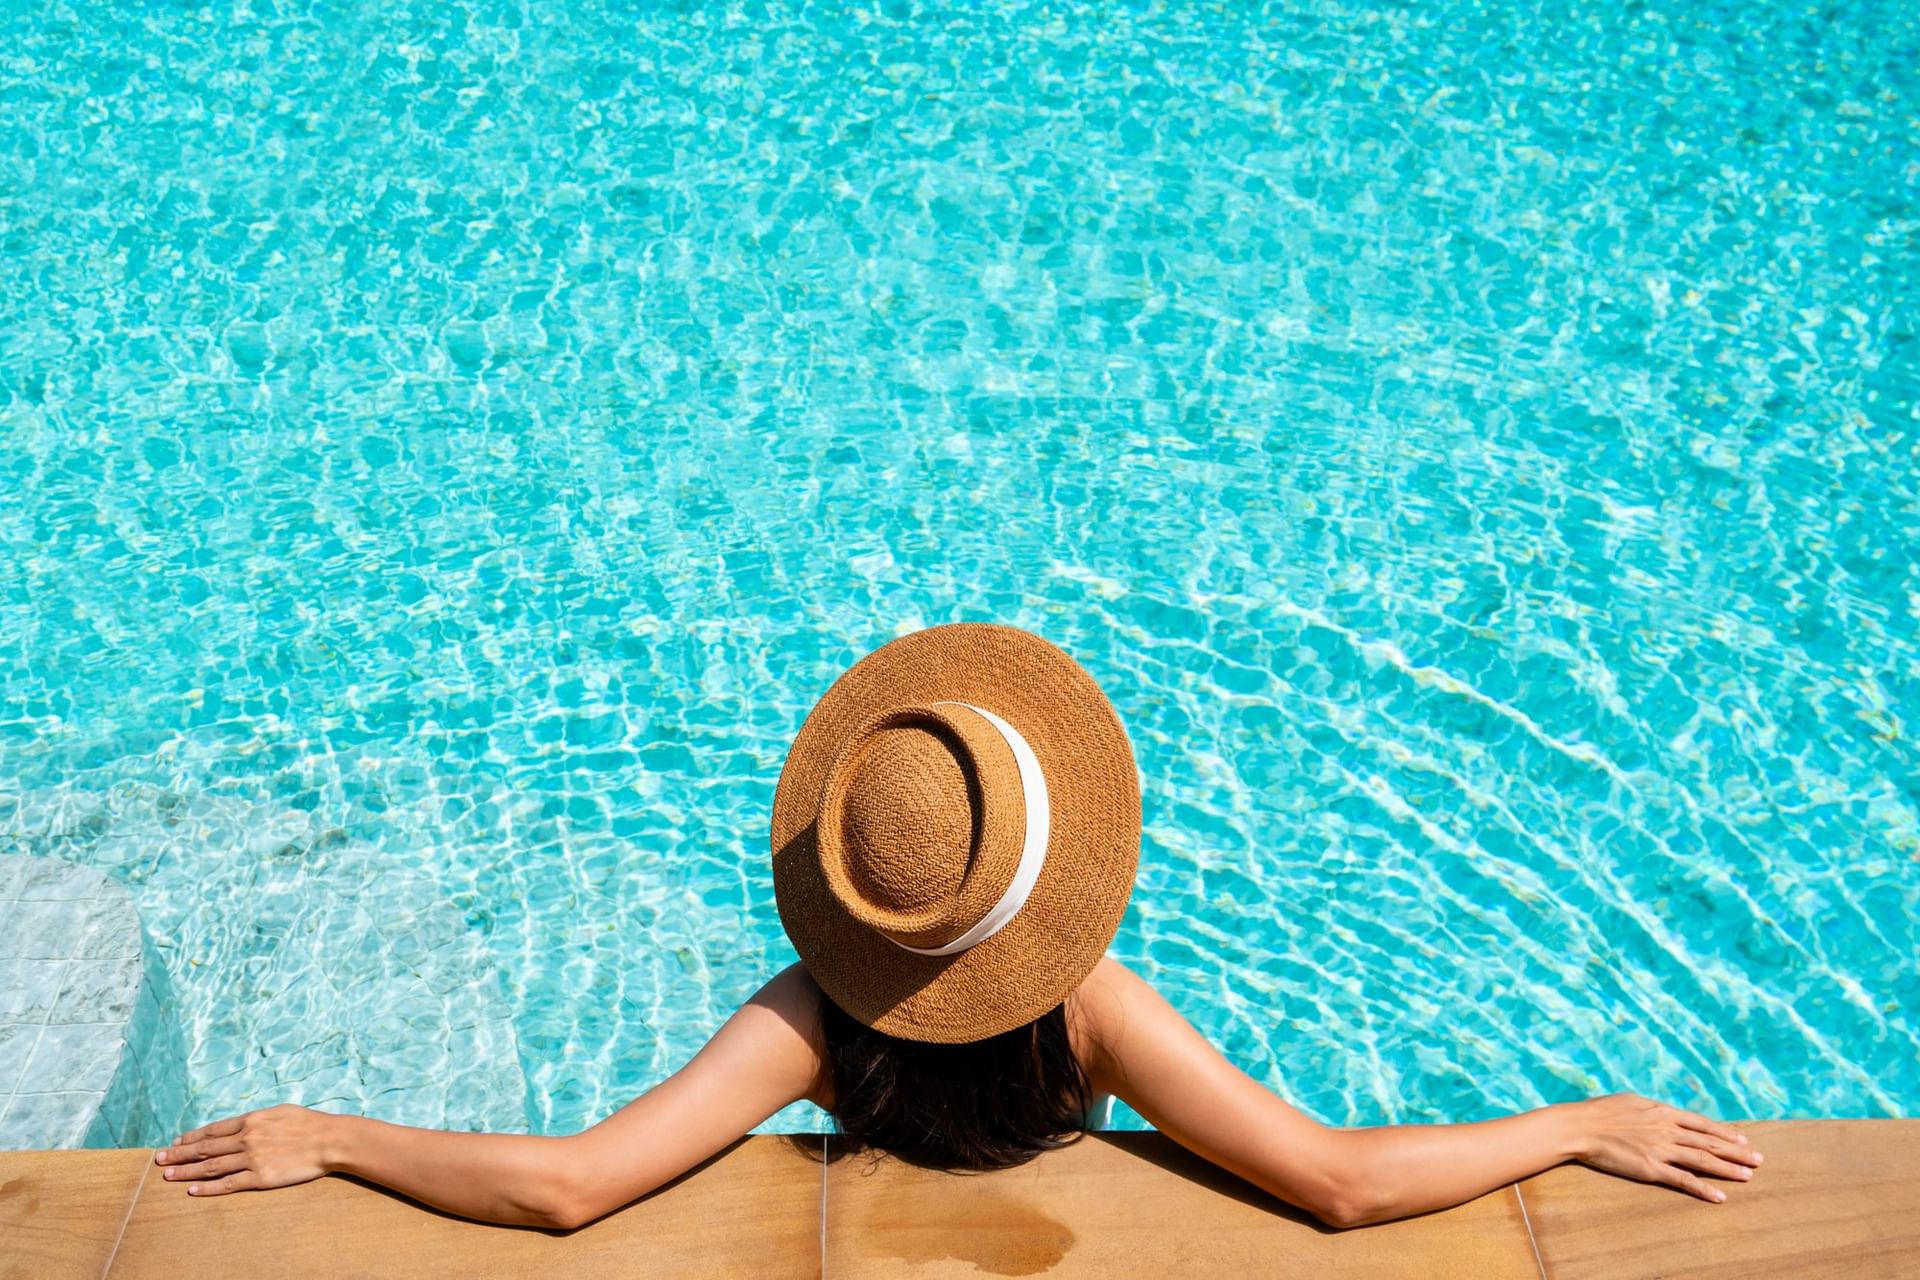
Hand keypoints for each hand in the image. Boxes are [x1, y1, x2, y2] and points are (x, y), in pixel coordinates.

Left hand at [155, 1102, 336, 1196]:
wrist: (329, 1140)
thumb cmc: (309, 1123)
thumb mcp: (280, 1111)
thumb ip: (258, 1118)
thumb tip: (243, 1122)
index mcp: (251, 1120)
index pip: (213, 1130)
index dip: (192, 1137)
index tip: (176, 1142)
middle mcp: (246, 1138)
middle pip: (205, 1148)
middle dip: (179, 1154)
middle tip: (159, 1159)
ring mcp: (251, 1159)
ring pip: (211, 1166)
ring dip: (186, 1171)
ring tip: (168, 1175)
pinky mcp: (259, 1178)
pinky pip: (227, 1184)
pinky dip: (207, 1188)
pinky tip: (192, 1190)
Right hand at [1569, 1092, 1762, 1202]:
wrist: (1580, 1126)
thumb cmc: (1599, 1111)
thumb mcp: (1630, 1101)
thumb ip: (1651, 1109)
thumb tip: (1663, 1111)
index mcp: (1662, 1111)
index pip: (1702, 1124)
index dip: (1725, 1132)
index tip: (1744, 1139)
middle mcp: (1667, 1129)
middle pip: (1709, 1142)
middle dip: (1737, 1151)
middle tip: (1759, 1160)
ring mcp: (1660, 1149)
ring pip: (1703, 1160)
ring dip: (1728, 1168)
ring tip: (1748, 1176)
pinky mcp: (1651, 1168)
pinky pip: (1683, 1180)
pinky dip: (1703, 1189)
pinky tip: (1720, 1197)